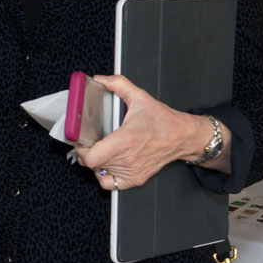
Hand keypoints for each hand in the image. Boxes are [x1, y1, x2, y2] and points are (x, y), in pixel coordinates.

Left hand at [77, 74, 203, 189]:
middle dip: (85, 152)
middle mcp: (127, 159)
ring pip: (99, 173)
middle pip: (92, 164)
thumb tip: (101, 79)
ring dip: (96, 162)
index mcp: (124, 140)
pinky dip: (105, 176)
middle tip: (87, 142)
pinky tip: (108, 164)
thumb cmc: (163, 120)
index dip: (80, 150)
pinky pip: (111, 184)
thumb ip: (119, 84)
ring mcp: (132, 171)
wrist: (183, 137)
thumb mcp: (140, 97)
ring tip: (100, 150)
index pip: (91, 157)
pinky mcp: (136, 178)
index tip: (80, 140)